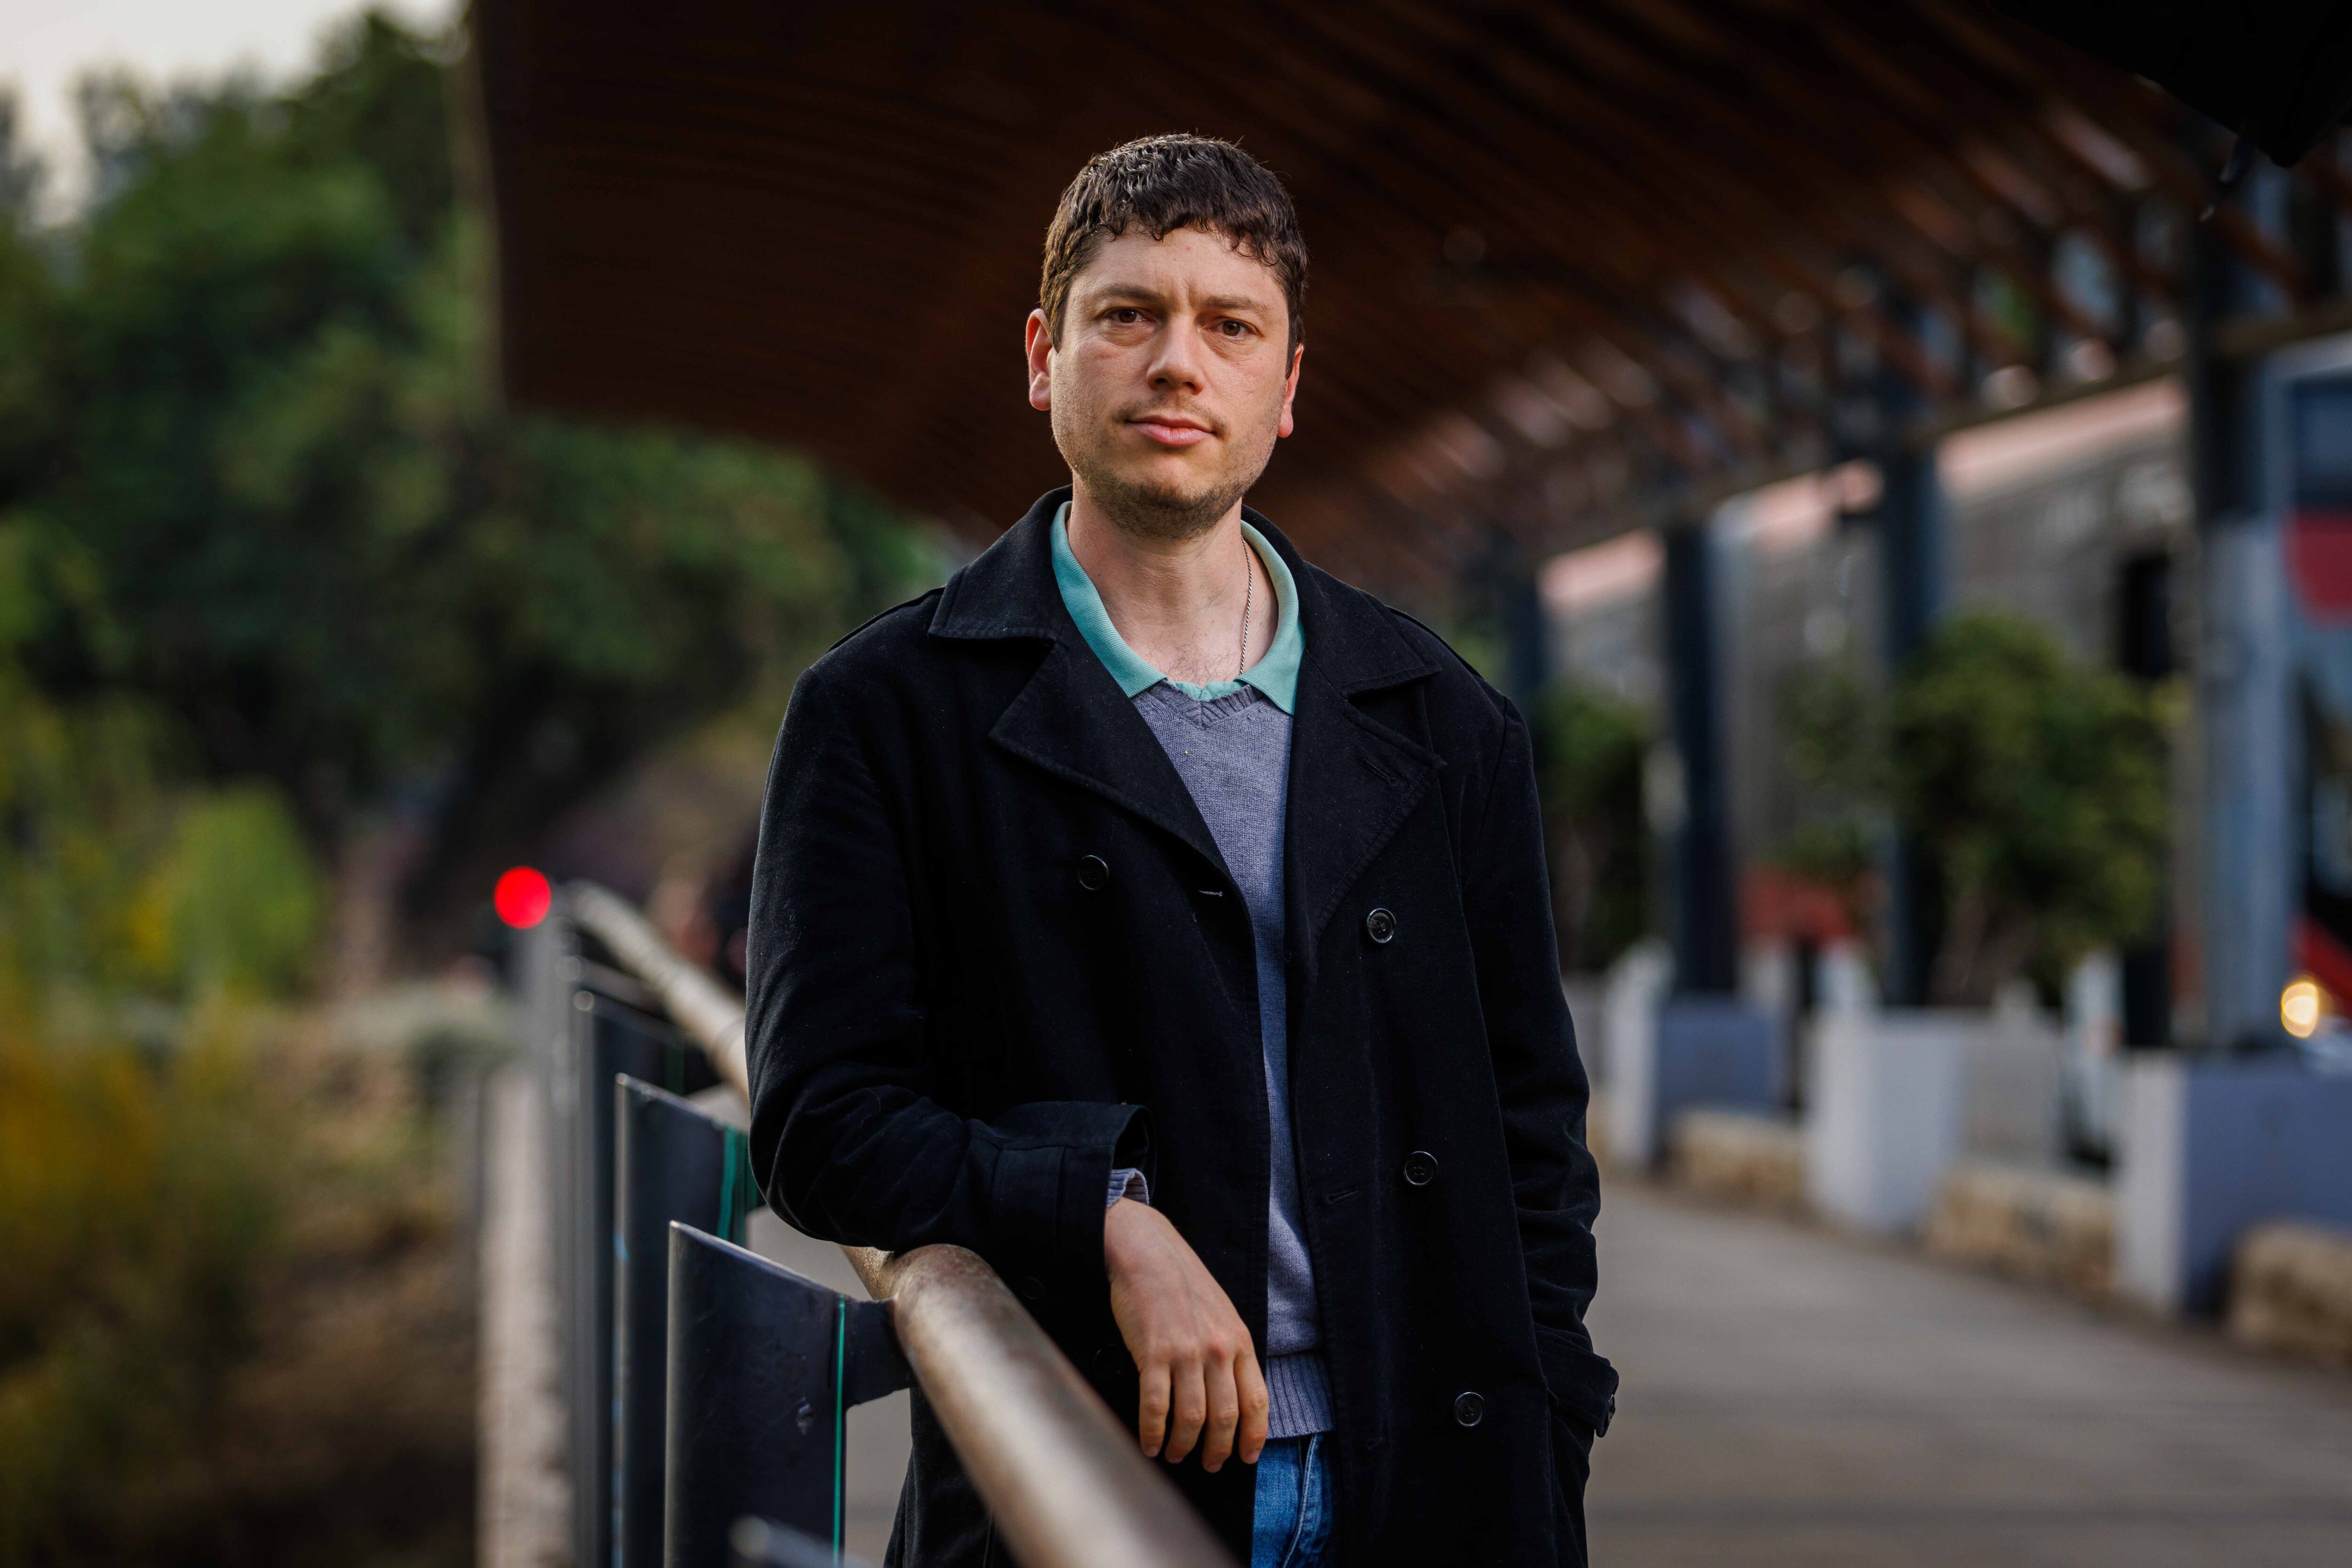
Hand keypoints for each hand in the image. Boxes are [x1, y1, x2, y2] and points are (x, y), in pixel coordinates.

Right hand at [1104, 1197, 1267, 1471]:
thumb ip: (1230, 1351)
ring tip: (1176, 1455)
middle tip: (1208, 1465)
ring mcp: (1185, 1352)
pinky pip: (1155, 1405)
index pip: (1256, 1401)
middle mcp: (1217, 1349)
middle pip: (1225, 1417)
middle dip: (1217, 1450)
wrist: (1147, 1252)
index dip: (1253, 1437)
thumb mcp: (1222, 1314)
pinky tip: (1149, 1443)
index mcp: (1239, 1341)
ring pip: (1191, 1417)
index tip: (1245, 1458)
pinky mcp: (1152, 1352)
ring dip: (1184, 1446)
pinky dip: (1153, 1431)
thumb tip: (1232, 1396)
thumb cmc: (1183, 1283)